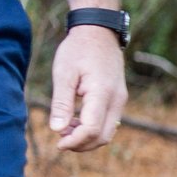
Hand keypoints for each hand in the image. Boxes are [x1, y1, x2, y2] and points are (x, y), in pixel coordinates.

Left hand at [47, 24, 125, 151]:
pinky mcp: (118, 99)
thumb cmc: (78, 50)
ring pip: (107, 132)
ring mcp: (120, 100)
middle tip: (60, 141)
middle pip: (103, 137)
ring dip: (87, 138)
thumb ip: (61, 103)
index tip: (57, 143)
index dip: (74, 141)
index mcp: (102, 93)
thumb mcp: (64, 74)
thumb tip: (57, 130)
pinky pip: (108, 122)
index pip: (92, 129)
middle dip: (81, 144)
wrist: (98, 32)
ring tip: (64, 130)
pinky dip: (93, 129)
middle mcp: (116, 100)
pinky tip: (74, 122)